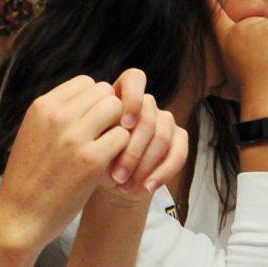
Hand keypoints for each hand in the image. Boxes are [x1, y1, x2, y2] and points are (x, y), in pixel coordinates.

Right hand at [0, 75, 141, 245]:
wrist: (19, 218)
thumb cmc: (29, 178)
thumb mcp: (33, 134)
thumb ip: (57, 114)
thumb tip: (91, 96)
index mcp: (41, 107)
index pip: (87, 82)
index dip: (95, 101)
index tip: (92, 122)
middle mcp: (58, 116)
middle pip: (105, 92)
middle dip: (109, 112)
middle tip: (104, 136)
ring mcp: (75, 137)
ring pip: (117, 109)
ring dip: (117, 127)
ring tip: (108, 148)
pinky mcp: (92, 160)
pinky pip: (122, 137)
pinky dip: (122, 150)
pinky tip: (111, 164)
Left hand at [79, 69, 186, 226]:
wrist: (112, 184)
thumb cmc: (94, 162)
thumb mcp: (89, 146)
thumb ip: (99, 132)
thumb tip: (107, 131)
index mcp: (122, 97)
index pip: (134, 78)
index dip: (132, 98)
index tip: (123, 125)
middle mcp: (146, 105)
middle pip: (147, 115)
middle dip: (132, 149)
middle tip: (116, 174)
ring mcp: (164, 121)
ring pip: (162, 135)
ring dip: (143, 164)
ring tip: (124, 184)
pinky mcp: (179, 140)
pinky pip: (178, 152)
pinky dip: (162, 173)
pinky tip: (146, 188)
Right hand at [211, 0, 267, 113]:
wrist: (263, 98)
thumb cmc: (249, 94)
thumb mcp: (228, 82)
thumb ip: (225, 73)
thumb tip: (212, 89)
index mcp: (226, 39)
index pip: (214, 14)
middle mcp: (238, 28)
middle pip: (261, 26)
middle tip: (266, 65)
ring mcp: (255, 25)